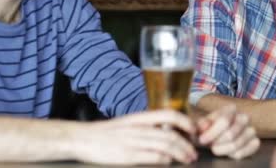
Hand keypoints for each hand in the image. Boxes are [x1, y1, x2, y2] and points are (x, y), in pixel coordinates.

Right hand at [71, 110, 197, 164]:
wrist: (81, 138)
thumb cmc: (106, 133)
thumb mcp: (128, 124)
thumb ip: (147, 127)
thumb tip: (167, 133)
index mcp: (140, 118)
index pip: (169, 114)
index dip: (186, 121)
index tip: (194, 130)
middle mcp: (138, 127)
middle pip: (171, 133)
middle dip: (187, 144)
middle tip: (194, 152)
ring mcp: (132, 141)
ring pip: (165, 145)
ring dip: (181, 153)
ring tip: (188, 159)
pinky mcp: (126, 156)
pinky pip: (152, 156)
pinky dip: (164, 160)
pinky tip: (169, 162)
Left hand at [196, 104, 260, 158]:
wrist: (217, 135)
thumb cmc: (209, 129)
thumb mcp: (202, 124)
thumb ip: (202, 124)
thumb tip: (204, 125)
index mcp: (231, 109)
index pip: (224, 121)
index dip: (211, 133)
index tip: (202, 140)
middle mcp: (244, 117)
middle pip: (230, 135)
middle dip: (217, 143)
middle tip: (210, 146)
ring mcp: (252, 129)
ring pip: (237, 144)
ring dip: (223, 150)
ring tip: (217, 148)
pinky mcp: (255, 142)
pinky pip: (246, 151)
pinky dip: (234, 154)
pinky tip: (228, 152)